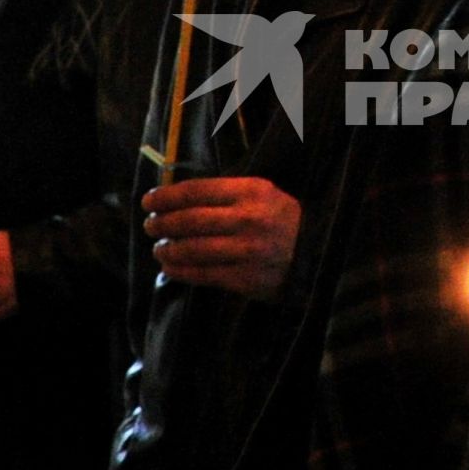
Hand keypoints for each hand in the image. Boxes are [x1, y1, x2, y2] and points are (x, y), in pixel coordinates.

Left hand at [142, 177, 300, 299]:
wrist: (319, 253)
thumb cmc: (284, 220)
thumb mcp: (263, 194)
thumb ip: (226, 194)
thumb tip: (176, 199)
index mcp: (251, 191)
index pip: (196, 191)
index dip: (166, 196)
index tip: (149, 200)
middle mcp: (248, 219)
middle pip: (188, 220)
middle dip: (161, 223)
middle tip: (150, 226)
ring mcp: (247, 251)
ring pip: (191, 249)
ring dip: (166, 249)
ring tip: (159, 248)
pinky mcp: (246, 278)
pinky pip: (202, 274)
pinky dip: (180, 271)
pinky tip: (170, 268)